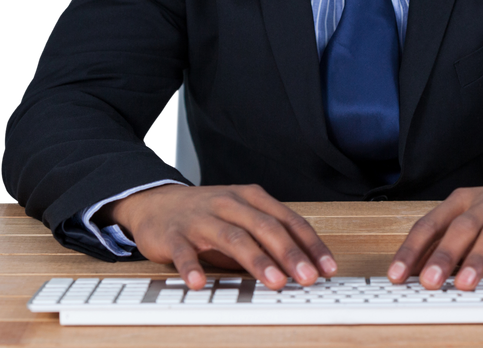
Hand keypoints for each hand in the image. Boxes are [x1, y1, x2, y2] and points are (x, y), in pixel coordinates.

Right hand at [100, 183, 337, 290]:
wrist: (156, 203)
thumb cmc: (208, 215)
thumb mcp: (242, 220)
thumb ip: (268, 239)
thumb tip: (303, 267)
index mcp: (251, 198)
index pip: (288, 220)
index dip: (310, 244)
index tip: (327, 267)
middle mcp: (229, 204)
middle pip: (264, 227)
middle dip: (289, 253)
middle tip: (307, 277)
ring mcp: (201, 218)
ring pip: (232, 238)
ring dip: (256, 260)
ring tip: (274, 282)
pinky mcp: (174, 235)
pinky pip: (184, 252)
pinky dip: (192, 267)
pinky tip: (200, 283)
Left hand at [386, 179, 482, 290]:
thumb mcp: (469, 219)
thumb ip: (444, 241)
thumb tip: (414, 271)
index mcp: (462, 201)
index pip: (430, 224)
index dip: (412, 249)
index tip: (397, 275)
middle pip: (461, 228)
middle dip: (443, 256)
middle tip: (429, 282)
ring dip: (478, 260)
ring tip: (465, 284)